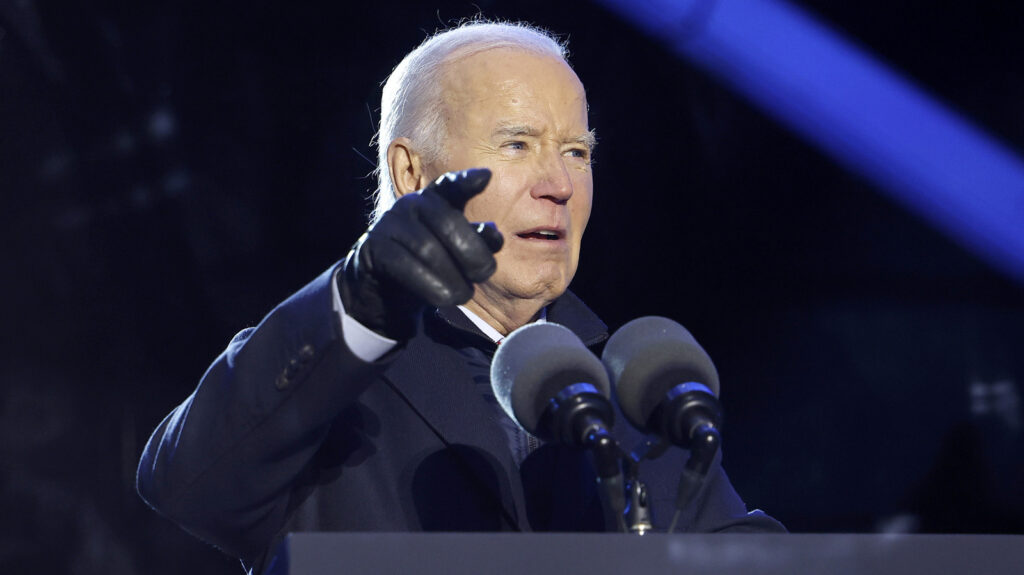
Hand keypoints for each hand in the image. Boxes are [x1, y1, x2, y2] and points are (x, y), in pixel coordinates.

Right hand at [338, 168, 503, 339]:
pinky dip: (429, 285)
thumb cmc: (428, 267)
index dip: (466, 182)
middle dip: (473, 252)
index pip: (449, 185)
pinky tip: (442, 299)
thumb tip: (493, 234)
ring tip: (462, 295)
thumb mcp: (455, 254)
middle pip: (448, 222)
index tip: (486, 178)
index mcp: (434, 200)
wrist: (382, 290)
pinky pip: (404, 266)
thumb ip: (476, 241)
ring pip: (428, 249)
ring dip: (453, 278)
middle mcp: (410, 204)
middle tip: (484, 274)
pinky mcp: (372, 247)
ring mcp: (389, 223)